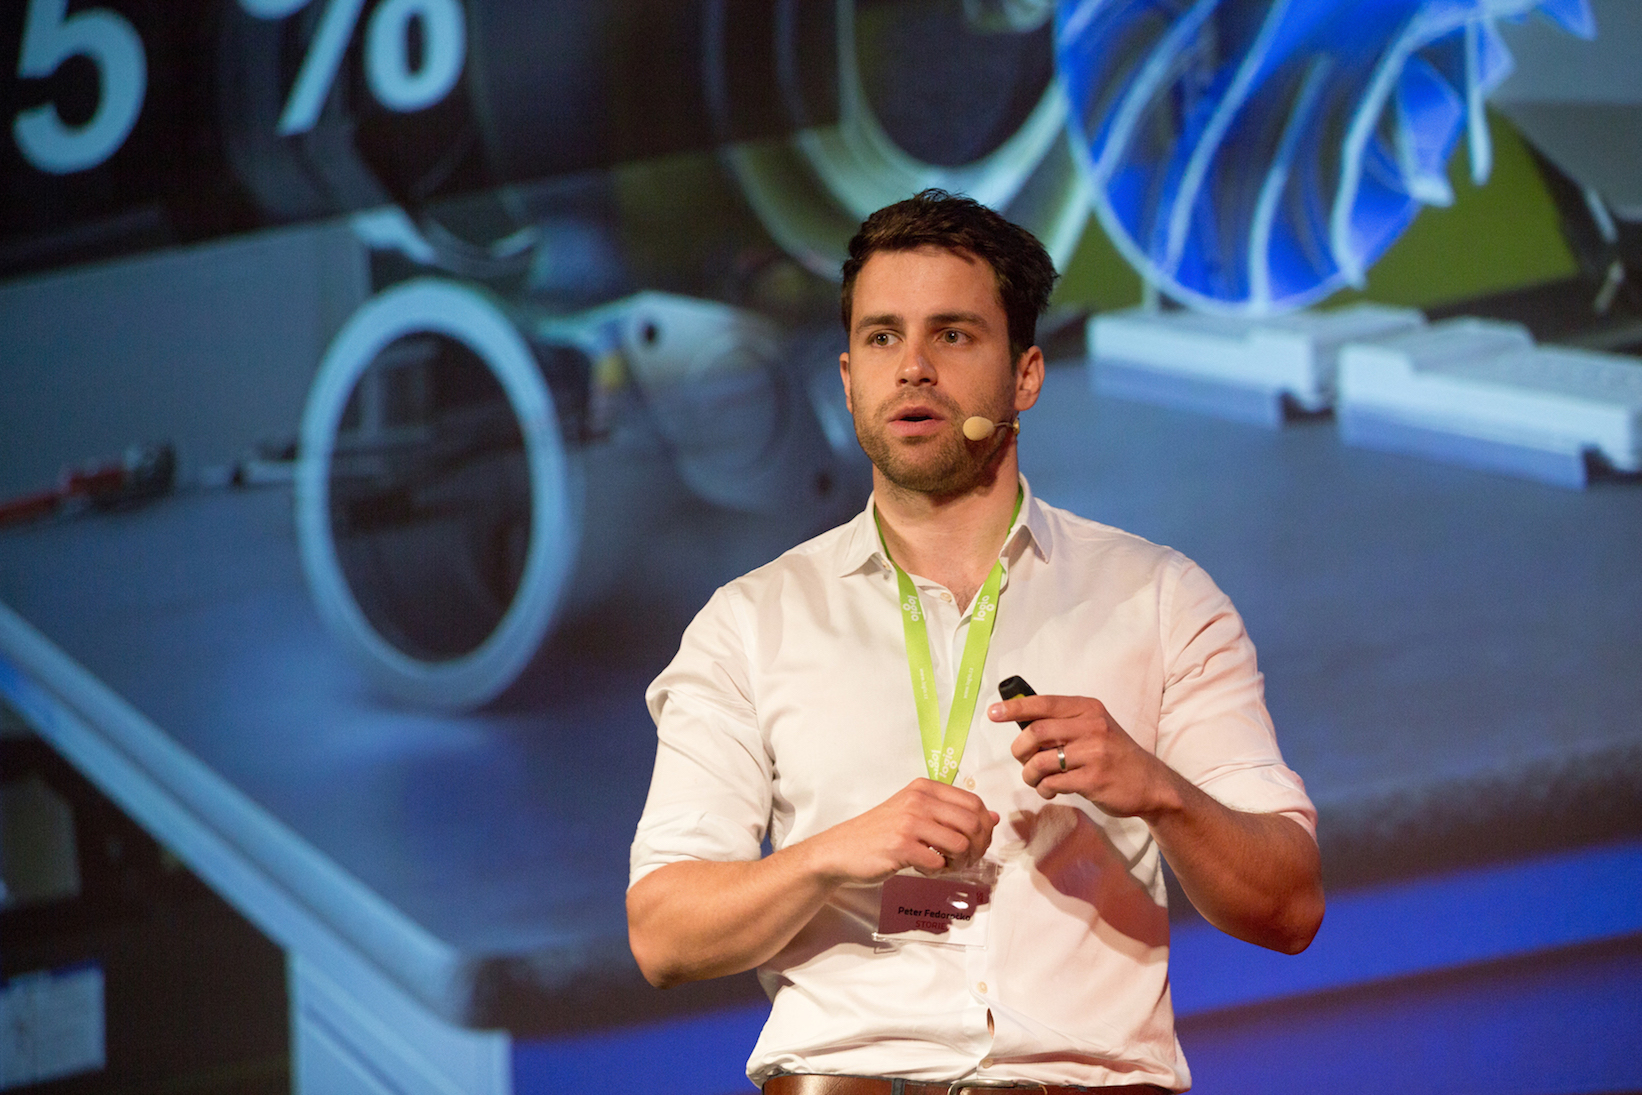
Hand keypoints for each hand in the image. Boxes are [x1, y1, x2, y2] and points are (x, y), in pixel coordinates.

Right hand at [805, 778, 998, 883]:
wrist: (841, 850)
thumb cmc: (881, 832)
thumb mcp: (916, 813)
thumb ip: (952, 813)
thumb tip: (993, 818)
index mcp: (925, 788)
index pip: (974, 802)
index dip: (984, 827)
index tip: (976, 843)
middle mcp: (918, 800)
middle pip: (972, 823)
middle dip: (977, 847)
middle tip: (964, 860)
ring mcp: (909, 822)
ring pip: (960, 844)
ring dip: (959, 862)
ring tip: (945, 866)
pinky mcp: (901, 846)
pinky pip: (938, 863)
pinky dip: (938, 872)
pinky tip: (924, 869)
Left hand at [990, 694, 1180, 817]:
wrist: (1150, 784)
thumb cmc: (1113, 755)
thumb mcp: (1094, 728)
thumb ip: (1064, 723)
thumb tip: (1020, 722)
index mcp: (1088, 709)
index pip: (1044, 703)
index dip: (1014, 708)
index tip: (992, 714)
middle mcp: (1092, 726)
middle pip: (1036, 732)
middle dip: (1019, 749)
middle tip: (1021, 760)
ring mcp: (1094, 753)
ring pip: (1041, 761)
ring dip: (1030, 774)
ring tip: (1035, 780)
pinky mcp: (1093, 779)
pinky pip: (1053, 783)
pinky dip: (1044, 789)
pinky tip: (1051, 790)